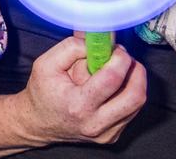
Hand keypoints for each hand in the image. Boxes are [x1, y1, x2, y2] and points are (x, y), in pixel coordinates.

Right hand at [17, 38, 144, 144]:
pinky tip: (112, 85)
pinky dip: (128, 92)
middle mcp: (96, 123)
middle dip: (137, 71)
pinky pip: (131, 110)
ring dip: (134, 80)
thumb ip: (72, 47)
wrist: (38, 124)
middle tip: (125, 58)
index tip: (115, 49)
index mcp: (78, 106)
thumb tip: (100, 40)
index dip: (119, 58)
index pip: (112, 79)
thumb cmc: (42, 92)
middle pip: (135, 96)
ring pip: (137, 103)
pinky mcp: (113, 136)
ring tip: (117, 70)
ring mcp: (107, 133)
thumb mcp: (46, 63)